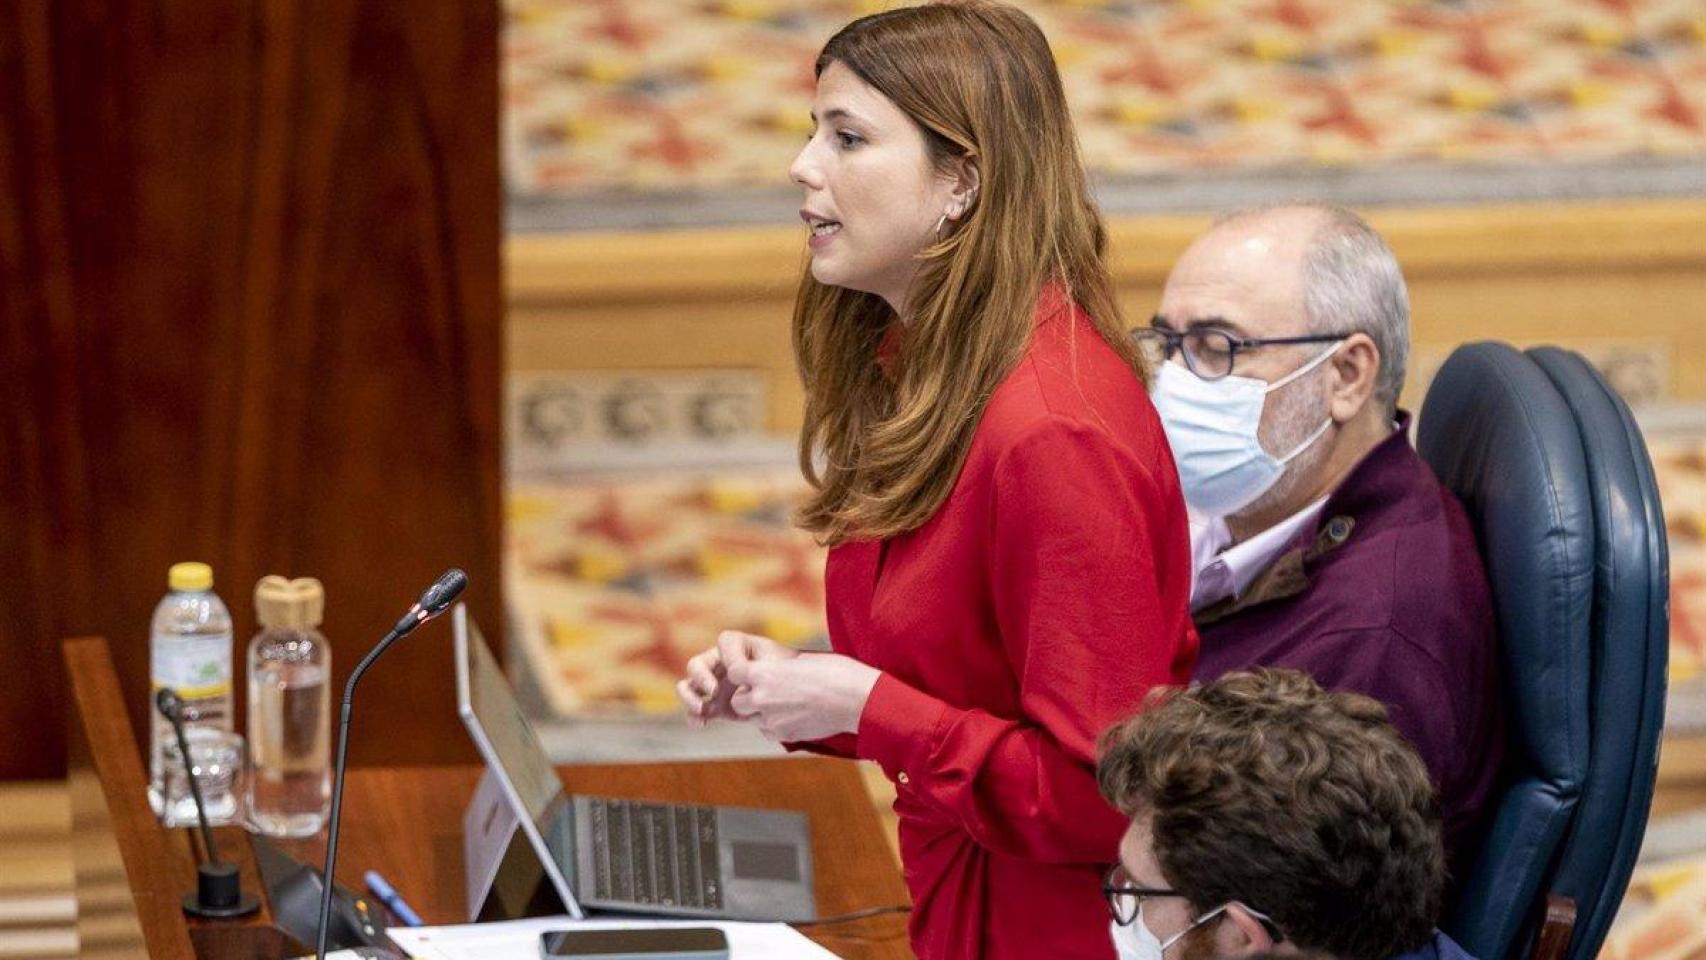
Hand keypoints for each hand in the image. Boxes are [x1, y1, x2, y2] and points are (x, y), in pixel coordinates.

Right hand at [677, 630, 798, 726]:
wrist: (790, 694)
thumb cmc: (785, 672)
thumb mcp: (777, 666)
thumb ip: (757, 669)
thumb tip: (738, 674)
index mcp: (736, 645)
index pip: (724, 643)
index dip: (728, 656)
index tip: (738, 672)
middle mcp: (718, 662)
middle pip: (696, 665)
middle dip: (701, 678)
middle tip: (714, 692)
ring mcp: (713, 684)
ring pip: (688, 687)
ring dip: (689, 698)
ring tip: (701, 710)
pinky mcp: (714, 705)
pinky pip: (697, 710)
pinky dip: (694, 717)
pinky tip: (701, 724)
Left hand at [727, 653, 881, 742]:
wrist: (856, 699)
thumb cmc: (835, 672)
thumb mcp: (801, 661)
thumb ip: (777, 669)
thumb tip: (768, 671)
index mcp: (766, 673)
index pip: (733, 673)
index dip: (741, 674)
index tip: (751, 673)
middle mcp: (763, 698)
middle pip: (738, 702)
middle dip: (748, 698)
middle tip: (768, 692)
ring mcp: (773, 720)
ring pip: (753, 719)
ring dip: (762, 713)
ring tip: (786, 704)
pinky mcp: (785, 735)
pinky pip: (769, 731)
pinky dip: (776, 726)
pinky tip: (795, 716)